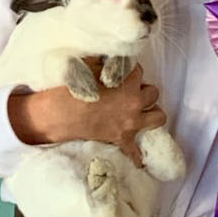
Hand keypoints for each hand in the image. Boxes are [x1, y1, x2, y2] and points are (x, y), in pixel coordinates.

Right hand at [7, 57, 165, 166]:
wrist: (59, 114)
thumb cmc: (72, 88)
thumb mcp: (88, 65)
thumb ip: (105, 62)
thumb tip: (110, 59)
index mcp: (128, 82)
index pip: (139, 71)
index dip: (130, 72)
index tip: (122, 74)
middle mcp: (134, 102)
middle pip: (153, 93)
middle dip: (143, 91)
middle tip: (131, 92)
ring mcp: (130, 123)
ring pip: (158, 117)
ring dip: (151, 113)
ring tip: (141, 111)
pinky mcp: (121, 139)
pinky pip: (136, 152)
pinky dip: (137, 154)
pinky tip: (138, 157)